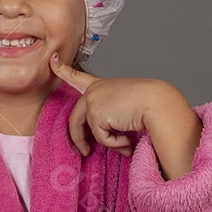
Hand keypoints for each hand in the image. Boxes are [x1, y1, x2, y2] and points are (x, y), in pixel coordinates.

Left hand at [49, 53, 163, 158]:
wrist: (158, 103)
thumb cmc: (149, 104)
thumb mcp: (124, 105)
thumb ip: (109, 117)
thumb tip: (107, 138)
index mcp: (101, 85)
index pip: (77, 77)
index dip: (62, 69)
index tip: (53, 59)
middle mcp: (93, 91)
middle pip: (75, 119)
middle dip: (78, 139)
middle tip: (85, 152)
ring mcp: (92, 101)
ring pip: (90, 131)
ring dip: (107, 142)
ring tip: (125, 144)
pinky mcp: (95, 114)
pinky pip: (101, 138)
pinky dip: (114, 143)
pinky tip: (127, 139)